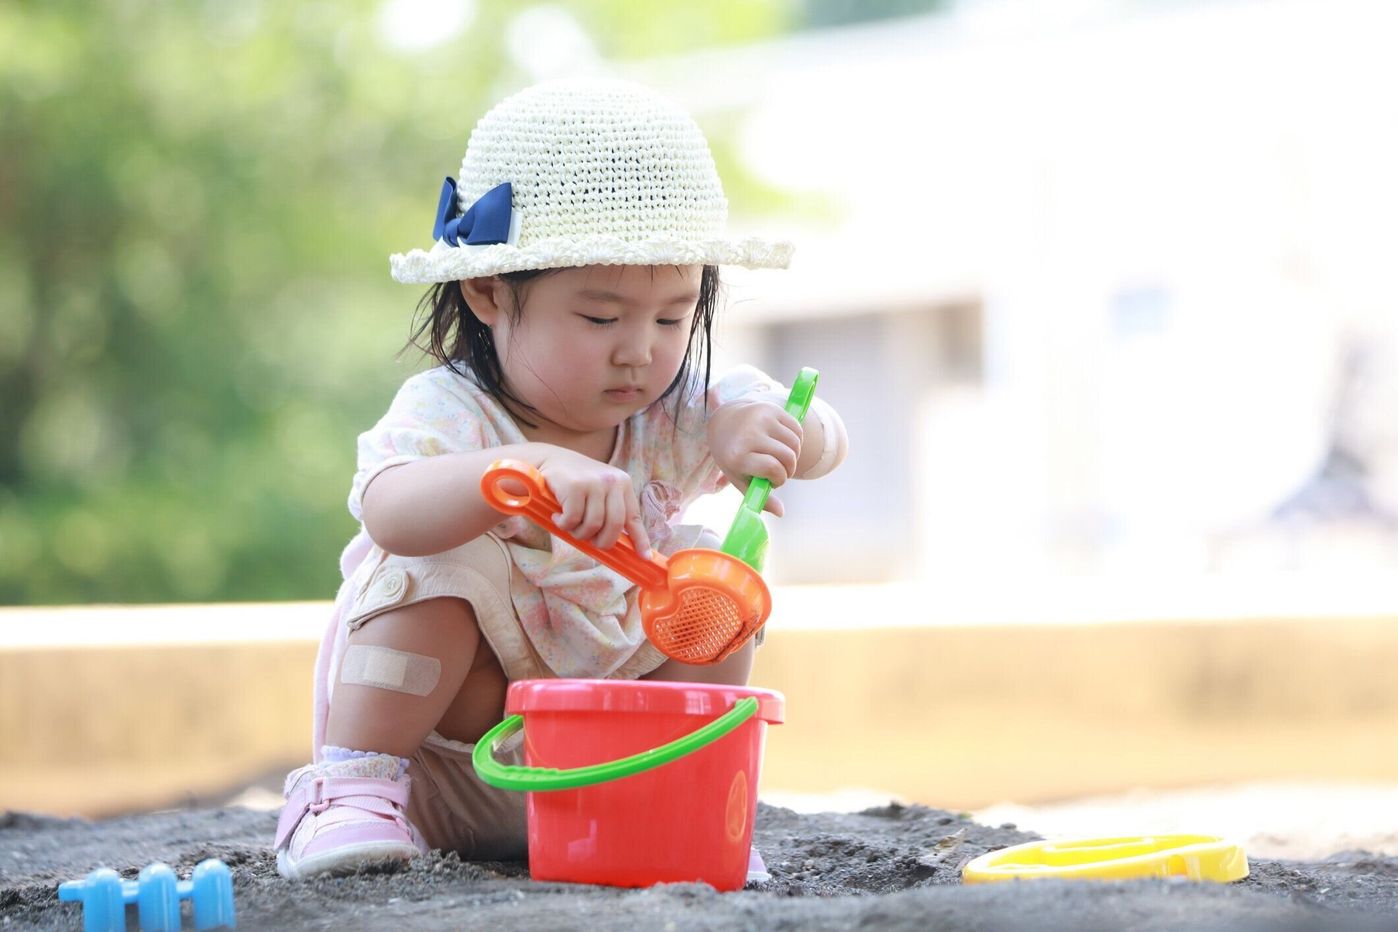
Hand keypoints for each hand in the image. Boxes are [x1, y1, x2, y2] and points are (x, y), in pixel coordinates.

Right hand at [534, 447, 651, 556]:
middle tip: (590, 541)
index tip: (644, 557)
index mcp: (623, 483)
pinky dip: (564, 525)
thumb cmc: (575, 483)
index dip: (640, 539)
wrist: (549, 459)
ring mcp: (594, 483)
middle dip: (603, 541)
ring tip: (570, 525)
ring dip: (579, 533)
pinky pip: (573, 519)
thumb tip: (615, 544)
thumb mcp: (599, 492)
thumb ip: (609, 512)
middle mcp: (612, 481)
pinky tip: (557, 517)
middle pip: (615, 525)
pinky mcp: (575, 486)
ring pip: (593, 525)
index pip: (634, 516)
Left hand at [706, 397, 802, 516]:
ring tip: (781, 458)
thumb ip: (759, 497)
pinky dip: (796, 441)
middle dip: (789, 469)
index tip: (774, 481)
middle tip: (780, 472)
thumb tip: (781, 512)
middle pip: (788, 457)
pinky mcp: (771, 409)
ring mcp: (760, 419)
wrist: (724, 423)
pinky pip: (797, 429)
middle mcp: (749, 434)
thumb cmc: (733, 457)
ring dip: (793, 456)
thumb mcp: (740, 479)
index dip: (779, 479)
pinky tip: (783, 444)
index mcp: (738, 455)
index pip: (773, 469)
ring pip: (795, 443)